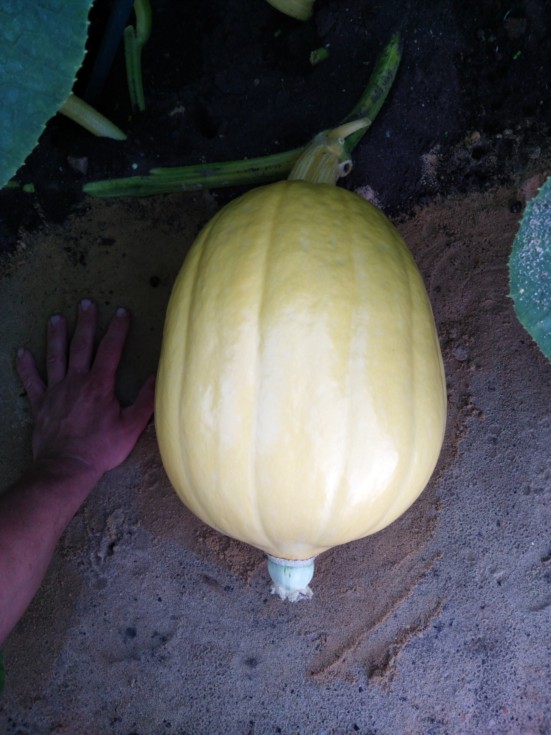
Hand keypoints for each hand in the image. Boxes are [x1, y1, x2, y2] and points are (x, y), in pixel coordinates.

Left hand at [15, 299, 154, 483]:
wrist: (66, 467)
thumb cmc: (101, 449)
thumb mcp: (131, 427)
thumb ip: (146, 400)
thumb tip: (158, 377)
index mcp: (100, 384)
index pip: (111, 349)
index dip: (117, 329)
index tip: (122, 312)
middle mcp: (76, 381)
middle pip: (81, 345)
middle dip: (85, 323)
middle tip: (86, 303)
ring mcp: (56, 391)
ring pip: (56, 357)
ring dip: (56, 336)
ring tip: (56, 318)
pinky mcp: (41, 404)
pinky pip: (31, 381)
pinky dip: (26, 366)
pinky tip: (22, 352)